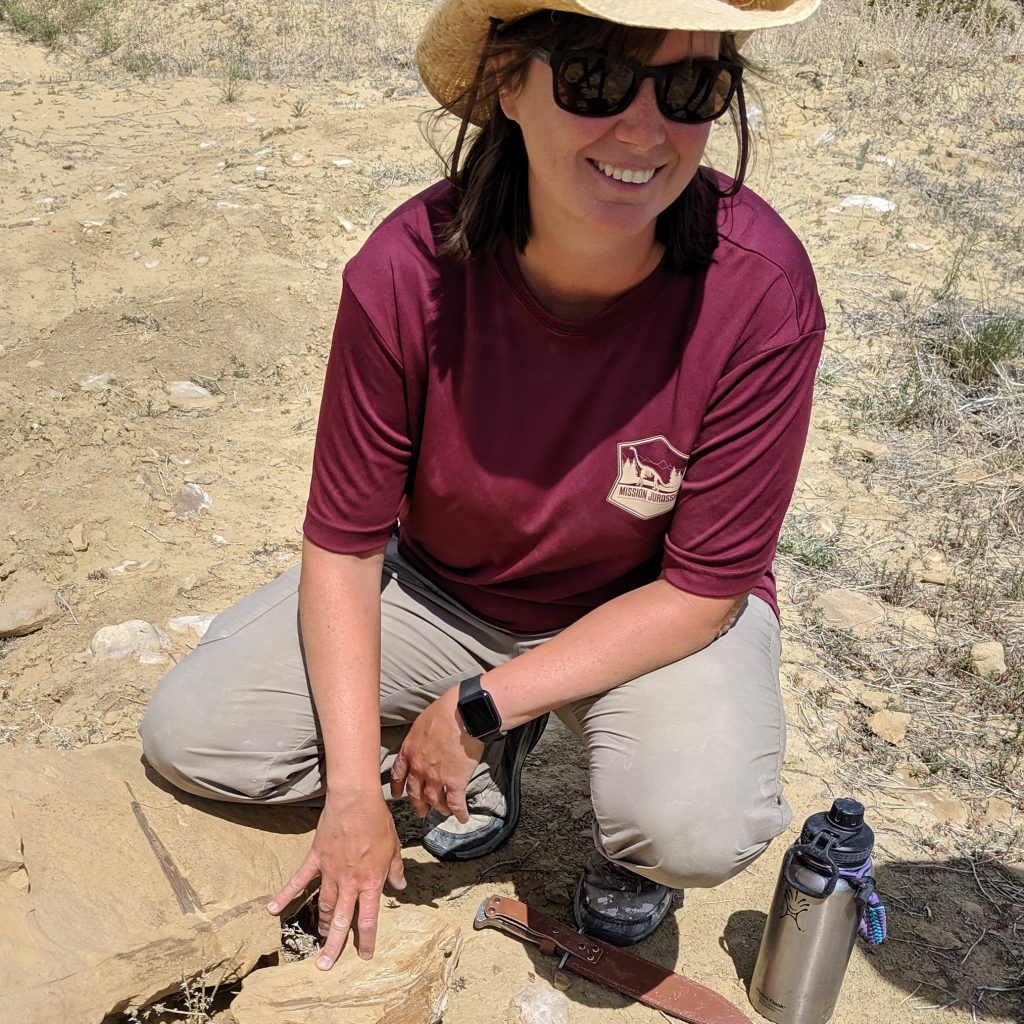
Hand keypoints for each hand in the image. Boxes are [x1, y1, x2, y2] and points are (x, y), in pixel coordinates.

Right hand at [266, 791, 405, 965]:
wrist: (356, 802)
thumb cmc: (378, 822)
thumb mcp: (393, 847)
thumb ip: (395, 869)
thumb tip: (400, 885)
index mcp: (370, 880)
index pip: (368, 917)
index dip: (366, 939)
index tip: (363, 956)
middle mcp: (350, 881)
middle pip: (342, 919)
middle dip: (334, 944)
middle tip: (325, 965)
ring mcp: (330, 871)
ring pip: (324, 904)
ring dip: (322, 923)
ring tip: (318, 939)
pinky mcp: (316, 859)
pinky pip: (299, 880)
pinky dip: (286, 894)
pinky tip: (272, 908)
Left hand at [390, 685, 483, 822]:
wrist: (462, 715)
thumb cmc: (444, 711)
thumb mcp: (422, 722)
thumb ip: (419, 737)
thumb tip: (424, 739)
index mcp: (409, 751)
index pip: (398, 774)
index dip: (397, 787)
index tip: (397, 795)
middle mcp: (419, 768)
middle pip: (415, 793)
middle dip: (418, 804)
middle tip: (421, 811)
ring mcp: (436, 778)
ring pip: (434, 801)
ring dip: (439, 808)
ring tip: (443, 811)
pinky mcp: (455, 783)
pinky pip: (456, 804)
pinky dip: (459, 813)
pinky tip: (462, 817)